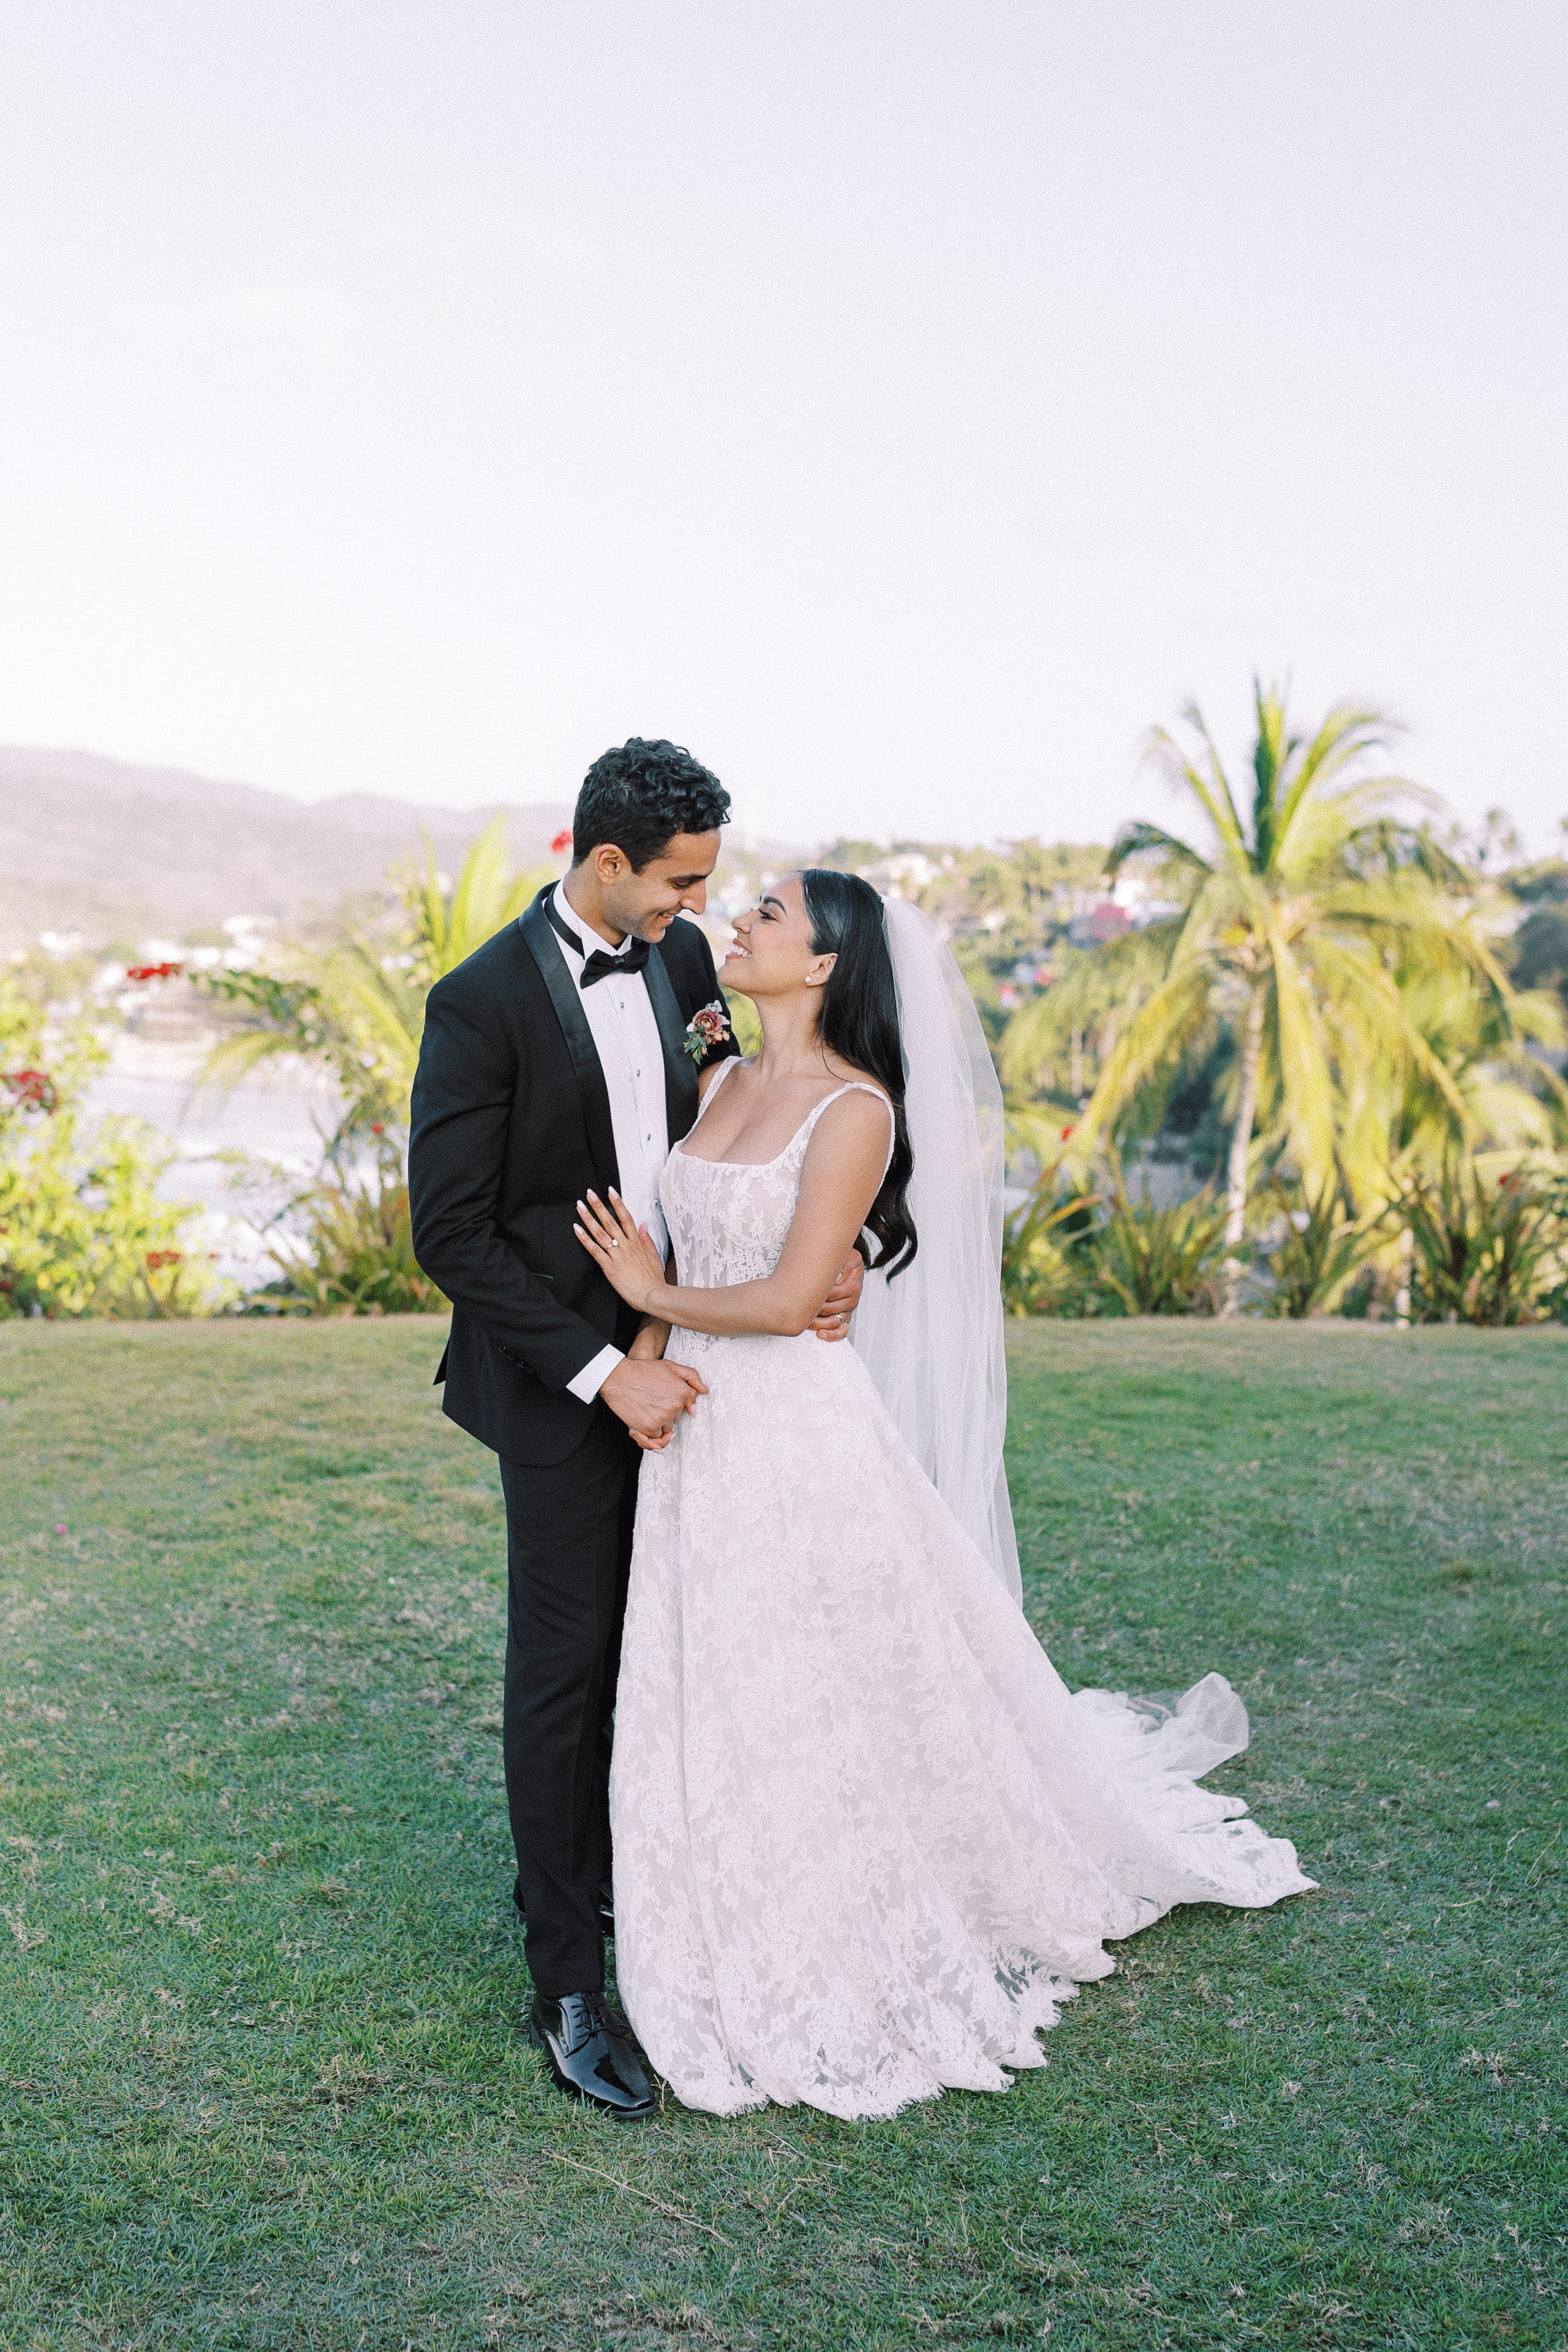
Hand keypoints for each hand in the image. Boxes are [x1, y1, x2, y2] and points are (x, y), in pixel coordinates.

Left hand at [574, 1189, 667, 1310]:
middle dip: (599, 1205)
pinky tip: (577, 1229)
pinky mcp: (609, 1267)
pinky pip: (595, 1250)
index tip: (611, 1191)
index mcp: (636, 1243)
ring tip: (580, 1206)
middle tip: (589, 1193)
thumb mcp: (655, 1257)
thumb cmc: (654, 1280)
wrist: (653, 1295)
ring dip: (589, 1218)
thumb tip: (644, 1226)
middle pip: (611, 1221)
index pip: (626, 1218)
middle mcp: (626, 1246)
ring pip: (600, 1232)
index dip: (618, 1203)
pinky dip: (585, 1239)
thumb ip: (647, 1240)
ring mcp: (617, 1255)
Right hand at [599, 1355, 706, 1445]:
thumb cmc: (642, 1371)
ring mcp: (663, 1418)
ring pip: (666, 1429)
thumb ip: (691, 1377)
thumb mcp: (671, 1366)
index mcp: (682, 1392)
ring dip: (657, 1424)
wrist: (618, 1377)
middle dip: (665, 1413)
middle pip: (676, 1418)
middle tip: (650, 1401)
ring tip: (644, 1411)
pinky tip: (640, 1426)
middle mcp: (675, 1406)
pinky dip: (648, 1435)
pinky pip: (655, 1439)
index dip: (674, 1402)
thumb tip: (704, 1391)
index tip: (663, 1399)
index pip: (688, 1405)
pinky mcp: (649, 1427)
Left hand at [810, 1247, 863, 1341]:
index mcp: (853, 1283)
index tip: (804, 1291)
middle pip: (830, 1309)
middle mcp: (852, 1297)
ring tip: (804, 1320)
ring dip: (818, 1322)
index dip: (817, 1294)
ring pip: (833, 1322)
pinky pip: (842, 1331)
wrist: (844, 1263)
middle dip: (813, 1308)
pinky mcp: (845, 1317)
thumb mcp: (845, 1255)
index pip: (833, 1293)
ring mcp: (848, 1309)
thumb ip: (842, 1264)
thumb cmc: (840, 1260)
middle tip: (798, 1305)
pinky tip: (820, 1334)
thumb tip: (835, 1279)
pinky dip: (832, 1335)